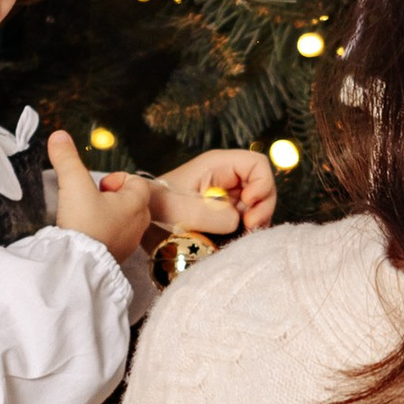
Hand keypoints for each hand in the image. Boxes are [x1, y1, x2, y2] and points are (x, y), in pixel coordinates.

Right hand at [46, 128, 154, 261]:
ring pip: (123, 218)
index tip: (97, 187)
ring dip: (106, 214)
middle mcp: (140, 222)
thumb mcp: (73, 184)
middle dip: (110, 197)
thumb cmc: (83, 224)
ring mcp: (131, 241)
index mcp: (137, 202)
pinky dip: (103, 232)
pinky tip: (87, 234)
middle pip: (130, 199)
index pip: (135, 180)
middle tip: (90, 202)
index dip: (115, 178)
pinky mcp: (118, 256)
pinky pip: (115, 236)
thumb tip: (59, 135)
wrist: (78, 265)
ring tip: (86, 218)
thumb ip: (66, 158)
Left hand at [149, 148, 277, 238]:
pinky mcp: (225, 214)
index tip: (248, 204)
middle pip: (263, 187)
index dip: (261, 184)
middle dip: (262, 207)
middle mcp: (227, 178)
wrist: (141, 220)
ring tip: (243, 234)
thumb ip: (210, 214)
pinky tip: (238, 238)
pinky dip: (248, 230)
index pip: (257, 165)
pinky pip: (247, 219)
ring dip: (257, 221)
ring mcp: (228, 196)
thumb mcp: (178, 209)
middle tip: (249, 227)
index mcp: (218, 165)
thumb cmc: (155, 207)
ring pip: (258, 205)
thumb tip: (238, 220)